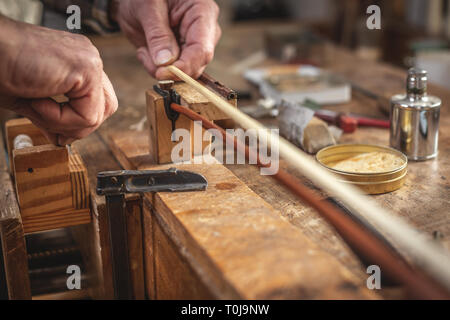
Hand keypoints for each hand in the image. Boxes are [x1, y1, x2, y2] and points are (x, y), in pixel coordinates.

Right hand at [0, 17, 117, 144]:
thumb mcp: (32, 100)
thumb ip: (54, 118)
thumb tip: (63, 139)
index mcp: (78, 61)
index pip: (97, 101)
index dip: (77, 122)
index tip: (54, 131)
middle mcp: (88, 58)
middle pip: (106, 109)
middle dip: (79, 127)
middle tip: (53, 130)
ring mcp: (90, 61)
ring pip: (97, 115)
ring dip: (65, 125)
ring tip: (38, 108)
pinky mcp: (87, 69)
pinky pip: (87, 116)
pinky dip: (59, 120)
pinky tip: (37, 101)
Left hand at [117, 0, 220, 78]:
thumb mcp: (147, 7)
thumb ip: (157, 35)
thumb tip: (165, 62)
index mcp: (202, 12)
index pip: (202, 49)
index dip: (184, 66)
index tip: (162, 73)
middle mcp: (203, 32)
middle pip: (196, 64)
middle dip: (170, 69)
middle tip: (145, 56)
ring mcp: (193, 45)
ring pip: (184, 72)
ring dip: (159, 68)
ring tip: (144, 49)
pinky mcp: (182, 55)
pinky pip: (172, 72)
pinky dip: (155, 67)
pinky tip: (146, 51)